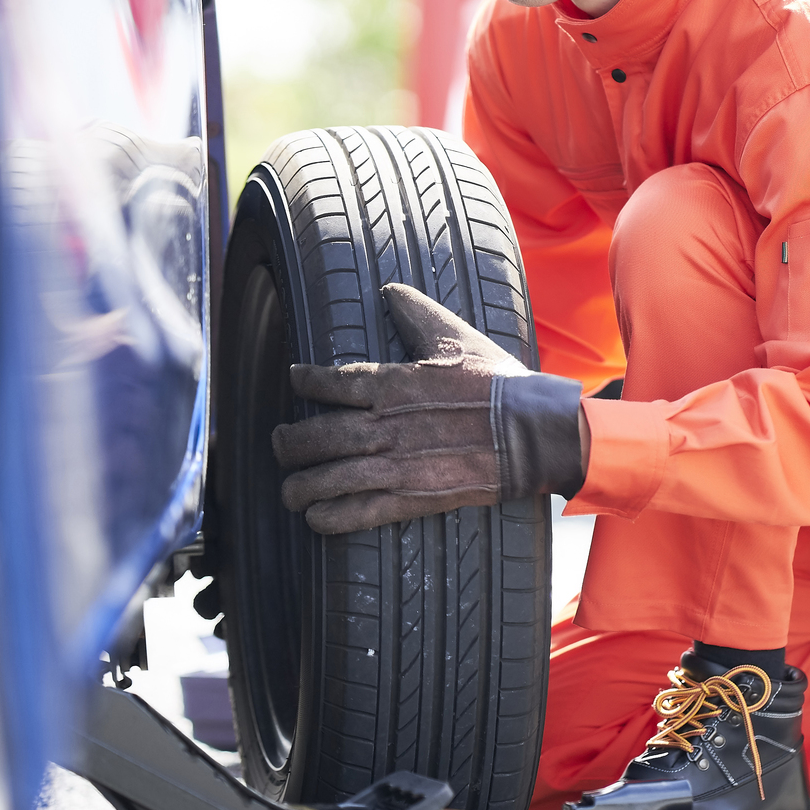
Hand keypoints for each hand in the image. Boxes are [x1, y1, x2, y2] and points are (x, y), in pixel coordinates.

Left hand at [272, 283, 586, 534]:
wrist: (530, 432)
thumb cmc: (496, 384)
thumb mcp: (455, 338)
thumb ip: (417, 315)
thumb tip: (391, 290)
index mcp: (393, 384)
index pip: (331, 382)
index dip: (306, 381)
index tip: (295, 381)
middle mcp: (385, 425)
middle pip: (318, 435)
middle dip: (290, 445)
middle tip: (280, 446)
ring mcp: (395, 464)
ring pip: (329, 477)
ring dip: (301, 487)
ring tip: (290, 492)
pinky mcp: (411, 496)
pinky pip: (358, 511)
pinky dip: (331, 516)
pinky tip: (316, 519)